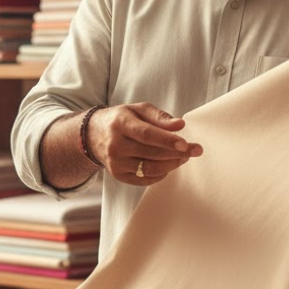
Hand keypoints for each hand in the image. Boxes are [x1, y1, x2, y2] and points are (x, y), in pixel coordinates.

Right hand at [87, 102, 201, 185]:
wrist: (93, 135)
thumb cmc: (121, 119)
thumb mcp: (138, 109)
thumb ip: (160, 117)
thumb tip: (180, 125)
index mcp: (120, 124)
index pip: (146, 134)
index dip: (167, 140)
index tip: (185, 143)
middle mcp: (115, 145)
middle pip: (151, 153)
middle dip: (177, 153)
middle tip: (195, 150)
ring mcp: (115, 163)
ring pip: (150, 169)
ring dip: (172, 164)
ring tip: (184, 156)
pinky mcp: (118, 175)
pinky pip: (145, 179)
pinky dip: (161, 173)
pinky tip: (169, 164)